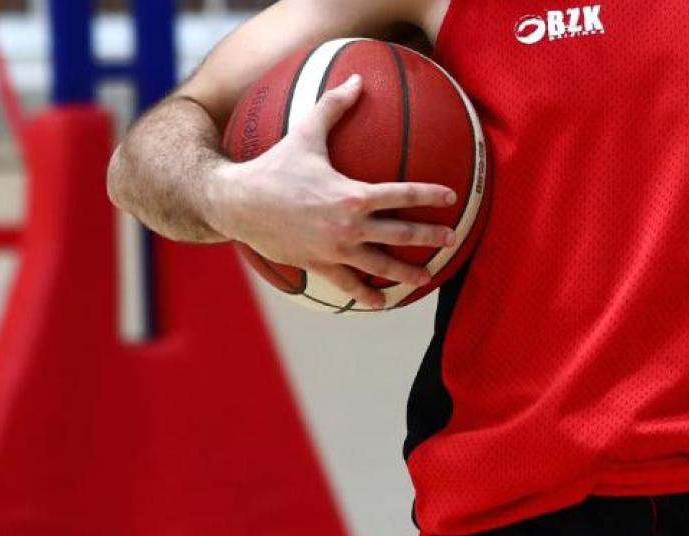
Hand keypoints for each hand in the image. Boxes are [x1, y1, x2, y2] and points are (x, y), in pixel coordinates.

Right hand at [207, 74, 458, 308]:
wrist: (237, 202)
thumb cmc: (273, 168)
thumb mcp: (305, 134)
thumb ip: (334, 107)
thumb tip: (356, 78)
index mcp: (353, 194)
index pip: (402, 194)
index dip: (429, 195)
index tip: (450, 197)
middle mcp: (350, 225)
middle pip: (402, 234)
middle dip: (430, 237)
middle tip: (451, 239)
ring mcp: (337, 249)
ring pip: (381, 266)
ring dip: (407, 273)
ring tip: (426, 278)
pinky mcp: (321, 265)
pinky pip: (350, 285)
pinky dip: (367, 295)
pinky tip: (381, 302)